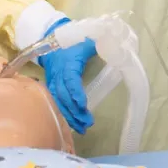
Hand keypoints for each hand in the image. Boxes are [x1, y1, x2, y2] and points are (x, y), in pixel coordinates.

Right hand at [39, 18, 95, 133]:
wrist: (51, 39)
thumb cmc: (73, 42)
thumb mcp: (87, 41)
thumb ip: (101, 45)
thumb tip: (116, 48)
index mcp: (67, 63)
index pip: (70, 80)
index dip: (76, 93)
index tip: (83, 105)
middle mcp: (58, 75)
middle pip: (64, 96)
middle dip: (75, 111)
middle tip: (87, 123)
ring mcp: (53, 81)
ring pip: (58, 101)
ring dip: (69, 116)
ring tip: (81, 129)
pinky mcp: (51, 86)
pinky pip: (55, 102)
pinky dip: (63, 114)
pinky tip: (71, 124)